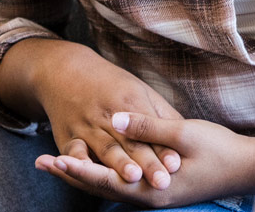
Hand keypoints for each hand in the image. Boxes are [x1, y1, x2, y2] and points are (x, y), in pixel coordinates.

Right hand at [3, 40, 184, 187]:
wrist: (66, 71)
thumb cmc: (111, 85)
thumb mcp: (140, 91)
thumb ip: (161, 116)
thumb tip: (187, 137)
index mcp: (130, 102)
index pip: (152, 131)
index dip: (164, 149)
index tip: (176, 165)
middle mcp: (109, 115)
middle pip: (132, 144)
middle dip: (147, 163)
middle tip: (162, 182)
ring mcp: (87, 125)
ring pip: (106, 148)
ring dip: (119, 164)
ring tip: (133, 179)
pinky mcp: (68, 136)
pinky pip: (73, 150)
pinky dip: (78, 160)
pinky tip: (85, 171)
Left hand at [37, 111, 254, 207]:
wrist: (245, 168)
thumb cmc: (219, 150)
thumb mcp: (183, 133)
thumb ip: (147, 128)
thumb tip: (115, 120)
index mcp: (152, 187)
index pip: (106, 179)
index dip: (78, 168)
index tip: (54, 159)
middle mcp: (148, 196)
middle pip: (100, 188)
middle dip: (71, 174)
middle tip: (41, 162)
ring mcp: (153, 194)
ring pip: (109, 188)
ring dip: (82, 175)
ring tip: (57, 164)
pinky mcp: (158, 188)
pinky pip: (121, 185)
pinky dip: (101, 176)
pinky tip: (91, 166)